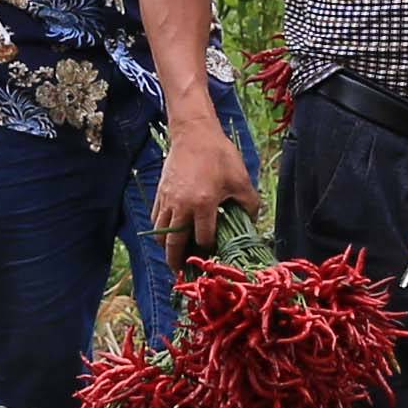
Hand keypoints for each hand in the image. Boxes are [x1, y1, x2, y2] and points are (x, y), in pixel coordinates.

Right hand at [153, 113, 252, 253]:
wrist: (194, 133)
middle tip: (181, 274)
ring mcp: (168, 200)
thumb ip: (249, 204)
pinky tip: (169, 234)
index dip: (208, 251)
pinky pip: (156, 219)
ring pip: (160, 233)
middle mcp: (182, 206)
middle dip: (177, 262)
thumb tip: (251, 223)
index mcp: (204, 204)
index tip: (213, 258)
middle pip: (174, 243)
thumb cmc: (220, 155)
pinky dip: (160, 231)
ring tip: (174, 257)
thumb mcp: (241, 180)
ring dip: (166, 248)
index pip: (203, 239)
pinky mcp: (160, 193)